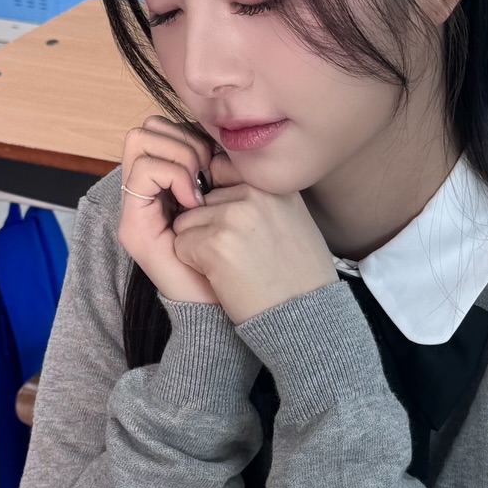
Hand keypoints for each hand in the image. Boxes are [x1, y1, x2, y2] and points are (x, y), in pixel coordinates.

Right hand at [115, 117, 219, 304]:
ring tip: (198, 188)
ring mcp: (134, 208)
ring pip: (139, 140)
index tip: (217, 164)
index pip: (162, 128)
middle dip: (182, 140)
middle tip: (206, 173)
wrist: (225, 303)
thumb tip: (218, 138)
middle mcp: (143, 193)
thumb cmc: (235, 255)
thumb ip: (218, 169)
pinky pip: (143, 171)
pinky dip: (173, 175)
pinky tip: (193, 203)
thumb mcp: (230, 200)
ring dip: (178, 156)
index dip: (190, 134)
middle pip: (145, 129)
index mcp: (166, 184)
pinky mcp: (132, 224)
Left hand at [171, 179, 335, 326]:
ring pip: (186, 222)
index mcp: (274, 185)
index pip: (223, 171)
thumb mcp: (294, 221)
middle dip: (209, 226)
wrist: (305, 316)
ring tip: (231, 267)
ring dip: (198, 245)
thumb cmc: (300, 276)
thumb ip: (263, 199)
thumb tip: (224, 181)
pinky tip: (223, 278)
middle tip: (238, 255)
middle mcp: (254, 193)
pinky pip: (181, 245)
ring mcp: (233, 217)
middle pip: (202, 201)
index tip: (235, 228)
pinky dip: (194, 264)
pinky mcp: (214, 243)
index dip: (220, 202)